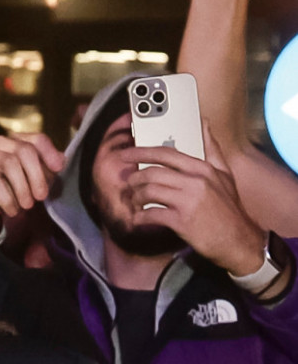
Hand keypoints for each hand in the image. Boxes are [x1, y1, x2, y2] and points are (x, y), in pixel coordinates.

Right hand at [0, 134, 65, 238]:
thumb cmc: (7, 192)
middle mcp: (0, 142)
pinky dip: (8, 199)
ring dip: (22, 189)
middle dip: (37, 176)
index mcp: (16, 141)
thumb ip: (45, 170)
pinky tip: (12, 211)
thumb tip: (62, 160)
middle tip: (42, 197)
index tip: (58, 169)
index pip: (37, 139)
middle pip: (25, 151)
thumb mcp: (29, 182)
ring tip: (27, 206)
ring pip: (10, 164)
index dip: (49, 153)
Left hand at [123, 127, 267, 277]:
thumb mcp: (225, 174)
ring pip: (150, 192)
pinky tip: (138, 219)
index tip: (127, 153)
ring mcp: (188, 201)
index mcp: (202, 168)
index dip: (142, 152)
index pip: (166, 153)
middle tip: (128, 183)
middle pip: (154, 172)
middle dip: (135, 178)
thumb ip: (212, 148)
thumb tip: (205, 124)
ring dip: (136, 197)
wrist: (237, 239)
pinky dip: (141, 217)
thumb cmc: (229, 208)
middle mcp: (194, 181)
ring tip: (134, 201)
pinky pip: (152, 214)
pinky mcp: (182, 221)